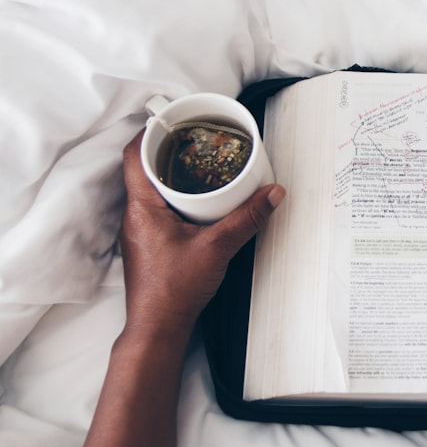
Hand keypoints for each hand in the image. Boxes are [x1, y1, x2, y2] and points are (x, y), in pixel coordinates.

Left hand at [118, 130, 284, 339]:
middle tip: (196, 137)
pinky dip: (179, 194)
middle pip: (143, 167)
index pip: (134, 156)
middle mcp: (136, 214)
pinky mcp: (151, 241)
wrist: (159, 327)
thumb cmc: (175, 291)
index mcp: (142, 207)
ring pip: (153, 187)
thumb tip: (271, 194)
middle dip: (169, 149)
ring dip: (174, 172)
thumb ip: (247, 218)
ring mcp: (141, 228)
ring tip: (203, 162)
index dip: (151, 132)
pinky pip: (161, 206)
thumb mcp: (218, 247)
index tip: (174, 120)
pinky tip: (201, 199)